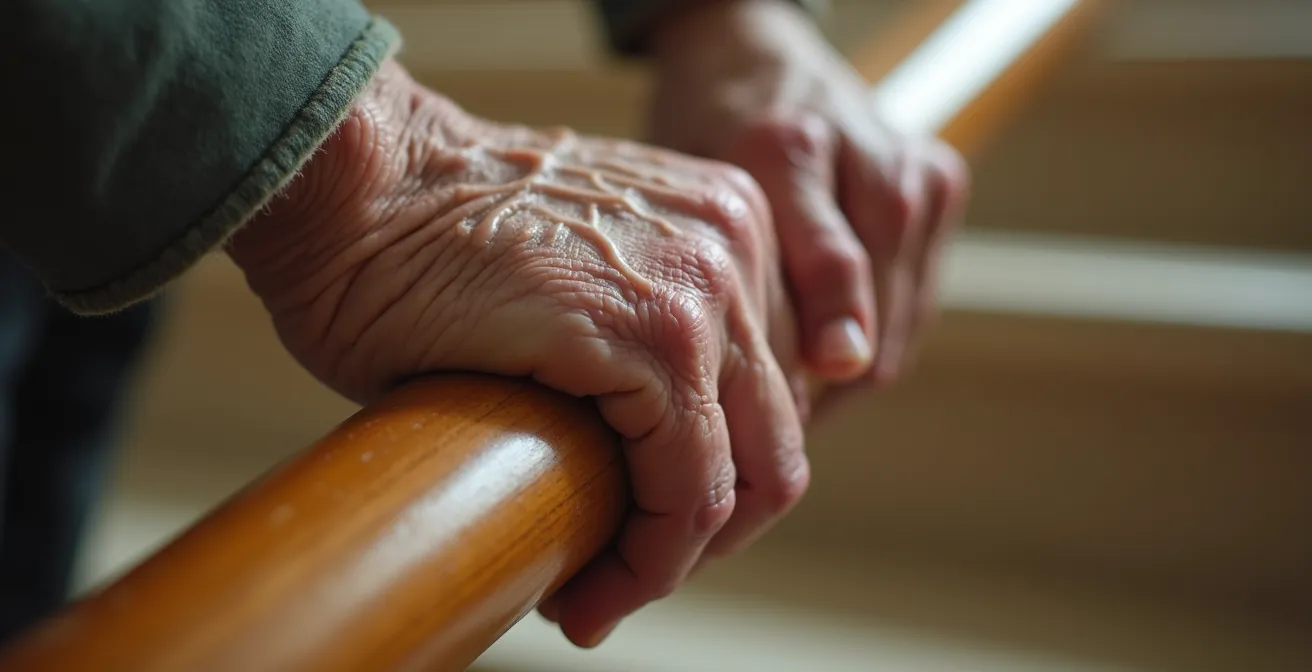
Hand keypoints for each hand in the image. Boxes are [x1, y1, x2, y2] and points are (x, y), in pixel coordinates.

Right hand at [227, 60, 805, 646]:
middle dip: (706, 535)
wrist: (354, 186)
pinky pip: (685, 495)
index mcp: (725, 226)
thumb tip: (649, 454)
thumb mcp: (580, 270)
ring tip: (597, 598)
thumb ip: (643, 332)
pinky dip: (644, 564)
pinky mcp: (655, 339)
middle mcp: (737, 246)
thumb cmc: (427, 238)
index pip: (766, 391)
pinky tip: (582, 591)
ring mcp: (706, 289)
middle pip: (773, 439)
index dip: (715, 482)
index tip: (640, 533)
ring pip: (744, 480)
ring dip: (673, 562)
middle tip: (623, 579)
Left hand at [649, 0, 969, 388]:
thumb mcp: (688, 196)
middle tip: (776, 430)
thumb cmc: (706, 134)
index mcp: (782, 147)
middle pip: (873, 308)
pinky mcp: (941, 180)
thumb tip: (751, 407)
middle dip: (825, 383)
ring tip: (798, 400)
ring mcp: (911, 165)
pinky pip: (917, 301)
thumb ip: (722, 280)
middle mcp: (861, 151)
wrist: (756, 57)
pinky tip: (829, 353)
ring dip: (852, 372)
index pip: (830, 273)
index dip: (816, 360)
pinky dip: (878, 338)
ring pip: (900, 318)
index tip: (795, 421)